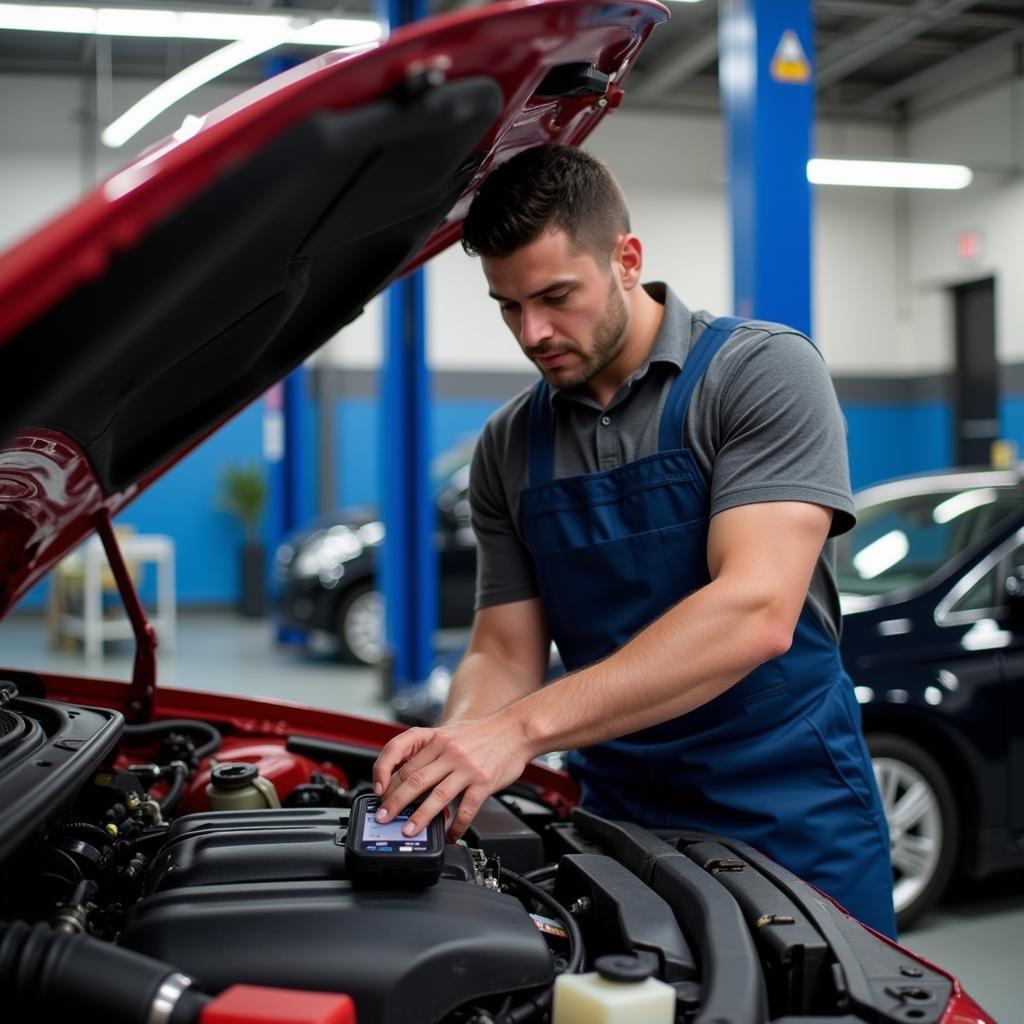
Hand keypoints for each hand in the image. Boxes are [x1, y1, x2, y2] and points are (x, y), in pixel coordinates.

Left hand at [371, 711, 532, 840]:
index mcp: (436, 737)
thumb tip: (406, 778)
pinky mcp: (483, 781)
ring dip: (419, 817)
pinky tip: (451, 834)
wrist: (516, 729)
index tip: (378, 790)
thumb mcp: (450, 733)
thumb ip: (429, 751)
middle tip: (383, 817)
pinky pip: (466, 808)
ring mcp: (466, 767)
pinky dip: (456, 825)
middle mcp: (449, 751)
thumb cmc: (483, 733)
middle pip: (413, 778)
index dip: (384, 773)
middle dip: (394, 802)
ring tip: (408, 831)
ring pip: (436, 795)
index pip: (400, 753)